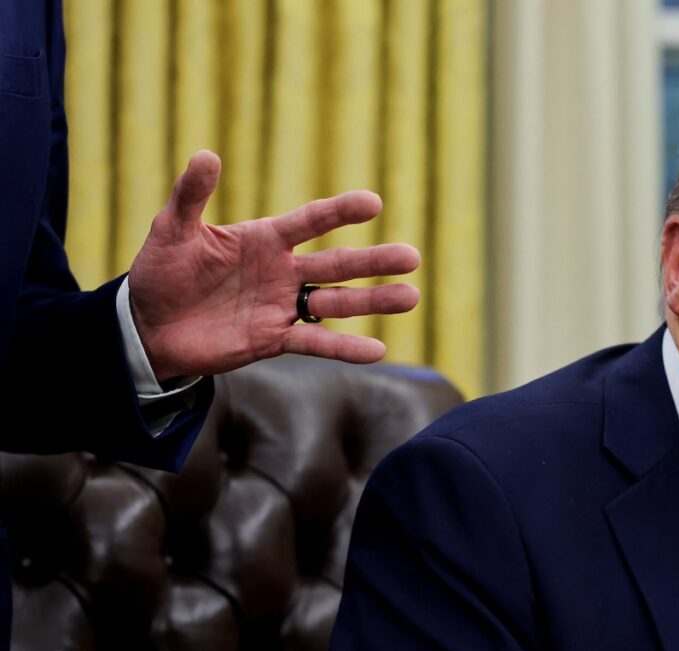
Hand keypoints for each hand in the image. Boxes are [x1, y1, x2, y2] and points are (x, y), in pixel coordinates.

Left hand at [128, 151, 419, 381]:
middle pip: (337, 264)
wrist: (148, 325)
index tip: (373, 203)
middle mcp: (283, 271)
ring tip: (411, 297)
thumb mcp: (172, 229)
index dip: (340, 212)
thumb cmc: (162, 270)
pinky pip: (316, 342)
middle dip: (374, 261)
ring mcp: (282, 306)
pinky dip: (346, 348)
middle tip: (412, 257)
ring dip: (374, 301)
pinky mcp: (274, 339)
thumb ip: (191, 195)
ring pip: (338, 303)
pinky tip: (378, 350)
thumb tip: (206, 154)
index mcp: (265, 239)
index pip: (311, 221)